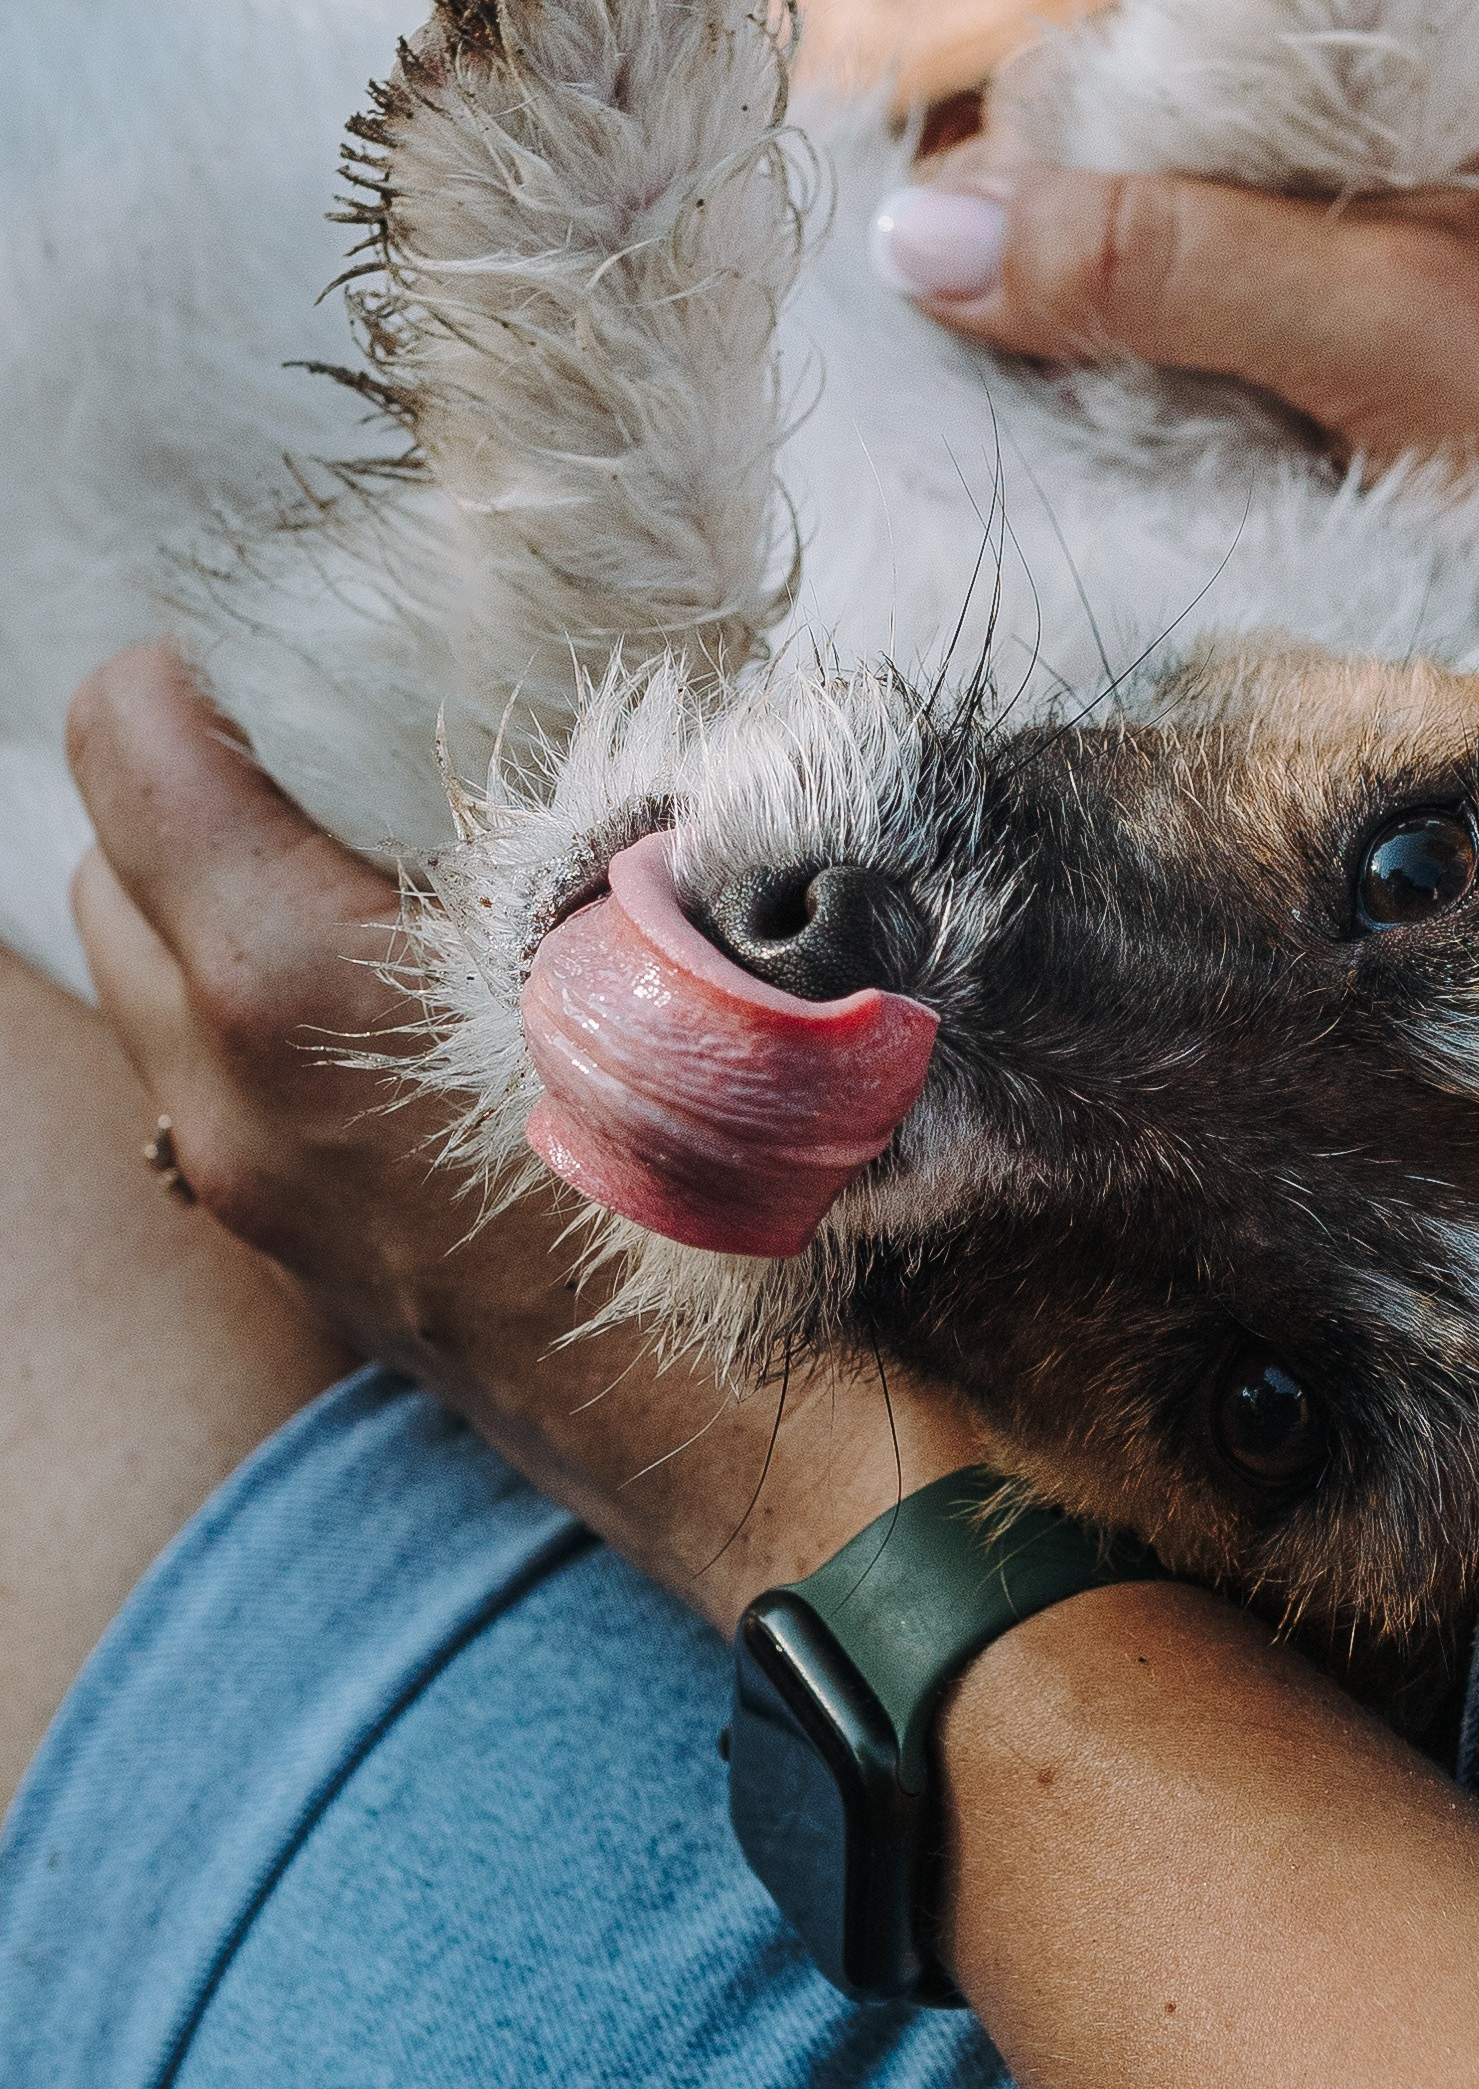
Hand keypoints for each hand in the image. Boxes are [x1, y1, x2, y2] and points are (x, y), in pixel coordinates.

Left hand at [66, 641, 980, 1631]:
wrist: (760, 1441)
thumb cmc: (734, 1170)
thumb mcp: (662, 932)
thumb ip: (585, 806)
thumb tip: (586, 719)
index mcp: (290, 975)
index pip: (126, 751)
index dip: (184, 670)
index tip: (264, 647)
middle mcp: (224, 1083)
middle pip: (107, 865)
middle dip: (179, 779)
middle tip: (311, 736)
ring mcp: (245, 1180)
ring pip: (145, 984)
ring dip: (206, 898)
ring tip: (350, 855)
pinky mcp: (291, 1247)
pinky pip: (203, 1080)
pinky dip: (244, 1007)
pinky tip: (389, 992)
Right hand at [872, 108, 1478, 554]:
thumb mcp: (1379, 330)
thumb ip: (1162, 264)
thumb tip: (911, 235)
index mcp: (1357, 83)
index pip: (1096, 76)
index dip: (1019, 181)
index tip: (986, 308)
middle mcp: (1315, 168)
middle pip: (1075, 182)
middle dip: (1034, 284)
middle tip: (1069, 405)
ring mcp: (1301, 288)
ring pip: (1092, 292)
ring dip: (1063, 377)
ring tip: (1106, 459)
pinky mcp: (1292, 402)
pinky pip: (1137, 386)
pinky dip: (1107, 438)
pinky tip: (1126, 492)